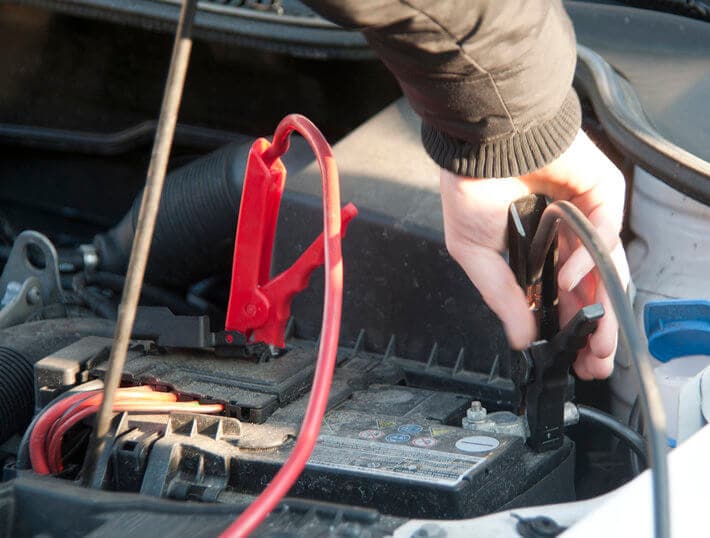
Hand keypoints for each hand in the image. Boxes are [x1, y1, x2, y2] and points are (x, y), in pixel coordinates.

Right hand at [440, 130, 629, 379]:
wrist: (483, 141)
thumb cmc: (469, 188)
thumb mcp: (475, 255)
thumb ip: (503, 298)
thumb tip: (523, 340)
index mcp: (532, 252)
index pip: (556, 296)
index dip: (564, 329)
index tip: (570, 361)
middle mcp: (562, 238)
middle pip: (588, 290)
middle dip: (594, 330)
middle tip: (593, 362)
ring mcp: (583, 218)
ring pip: (604, 270)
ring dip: (602, 308)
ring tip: (594, 338)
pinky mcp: (600, 197)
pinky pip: (603, 236)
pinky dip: (587, 261)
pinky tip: (565, 276)